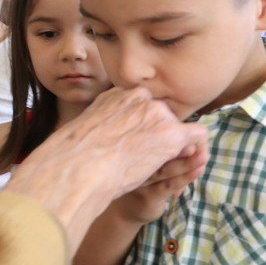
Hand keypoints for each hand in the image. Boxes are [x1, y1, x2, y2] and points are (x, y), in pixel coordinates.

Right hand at [5, 87, 207, 250]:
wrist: (75, 170)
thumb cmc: (67, 159)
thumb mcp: (80, 131)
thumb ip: (99, 125)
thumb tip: (94, 139)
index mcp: (115, 94)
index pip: (142, 105)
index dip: (143, 126)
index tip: (137, 143)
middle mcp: (138, 96)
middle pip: (163, 114)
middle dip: (160, 134)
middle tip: (148, 158)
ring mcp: (157, 113)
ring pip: (180, 127)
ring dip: (175, 148)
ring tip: (159, 167)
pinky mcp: (171, 134)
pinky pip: (197, 138)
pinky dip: (194, 152)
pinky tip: (184, 165)